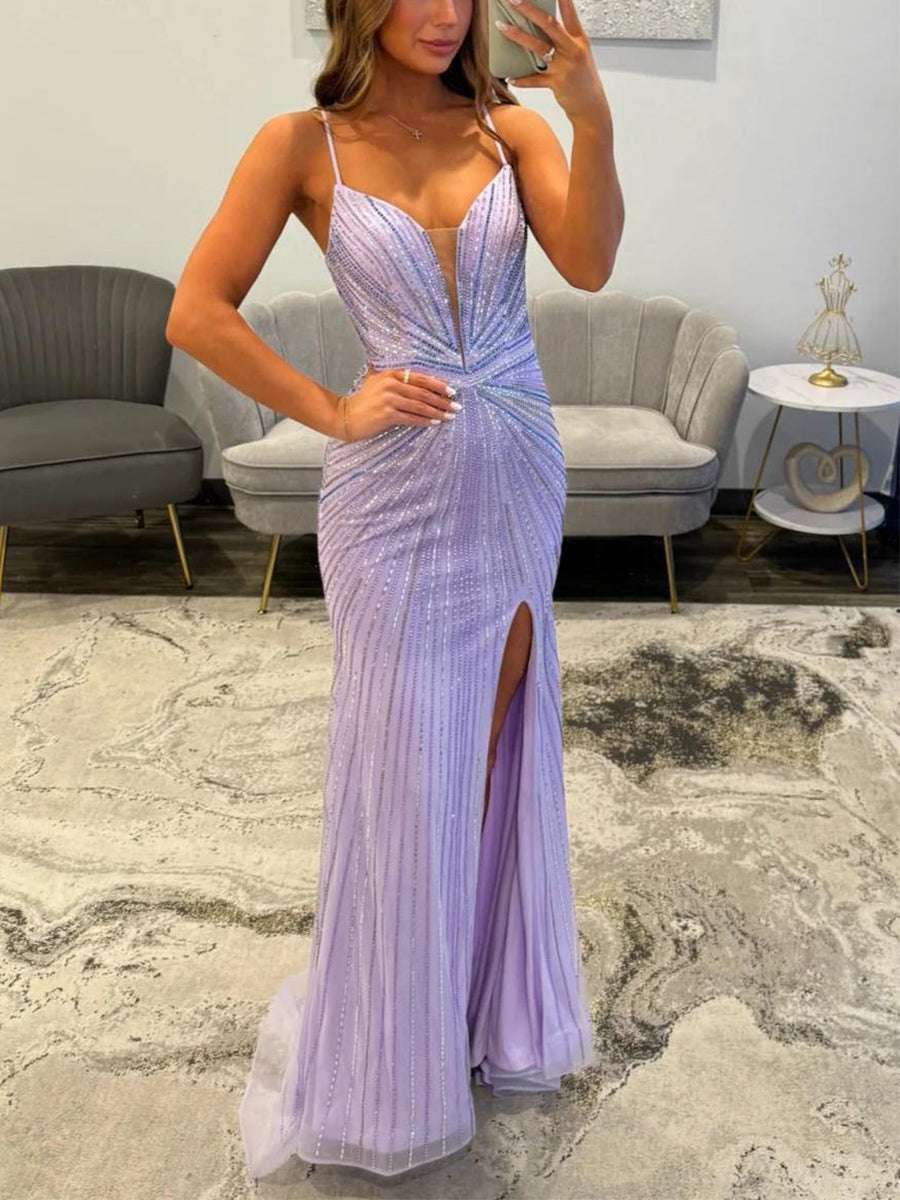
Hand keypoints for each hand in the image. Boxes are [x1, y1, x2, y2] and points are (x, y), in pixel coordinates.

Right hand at [338, 364, 459, 441]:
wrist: (346, 417)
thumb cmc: (363, 401)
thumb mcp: (375, 381)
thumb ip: (391, 375)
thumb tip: (412, 373)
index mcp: (391, 374)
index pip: (421, 377)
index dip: (439, 384)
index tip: (452, 391)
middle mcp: (391, 384)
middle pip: (423, 392)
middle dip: (442, 400)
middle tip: (456, 406)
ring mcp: (389, 399)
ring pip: (420, 405)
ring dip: (437, 412)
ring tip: (449, 416)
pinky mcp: (387, 415)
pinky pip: (411, 418)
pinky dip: (425, 420)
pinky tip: (435, 422)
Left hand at [496, 0, 608, 122]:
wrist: (591, 106)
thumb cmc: (583, 79)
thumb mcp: (580, 54)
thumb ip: (564, 40)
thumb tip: (543, 26)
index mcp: (579, 40)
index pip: (570, 14)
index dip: (562, 0)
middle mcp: (573, 49)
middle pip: (549, 25)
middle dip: (529, 10)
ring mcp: (565, 66)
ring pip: (538, 47)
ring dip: (518, 36)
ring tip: (502, 27)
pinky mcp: (557, 83)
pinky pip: (535, 79)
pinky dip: (522, 79)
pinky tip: (510, 78)